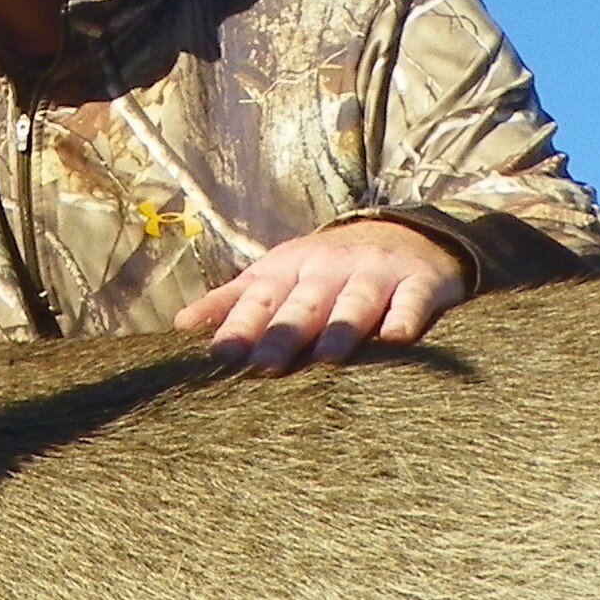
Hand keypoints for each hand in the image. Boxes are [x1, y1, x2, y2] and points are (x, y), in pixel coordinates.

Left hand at [174, 219, 465, 372]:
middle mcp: (329, 270)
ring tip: (330, 356)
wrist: (406, 233)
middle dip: (284, 332)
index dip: (241, 326)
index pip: (260, 299)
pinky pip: (412, 301)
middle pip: (304, 304)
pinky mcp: (419, 283)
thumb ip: (233, 301)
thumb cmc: (328, 269)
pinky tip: (396, 338)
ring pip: (355, 302)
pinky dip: (405, 317)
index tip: (222, 354)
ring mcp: (375, 274)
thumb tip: (180, 326)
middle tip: (265, 365)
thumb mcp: (279, 275)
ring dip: (342, 327)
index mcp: (290, 270)